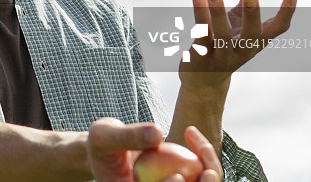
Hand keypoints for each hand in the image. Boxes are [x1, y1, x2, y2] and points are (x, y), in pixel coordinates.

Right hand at [87, 120, 222, 181]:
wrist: (107, 149)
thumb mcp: (104, 136)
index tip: (177, 177)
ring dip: (208, 166)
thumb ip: (129, 136)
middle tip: (211, 171)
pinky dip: (201, 155)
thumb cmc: (100, 144)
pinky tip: (191, 133)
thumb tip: (158, 133)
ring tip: (195, 138)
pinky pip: (200, 173)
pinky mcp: (182, 180)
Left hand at [179, 0, 296, 87]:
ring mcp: (221, 55)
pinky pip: (199, 32)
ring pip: (220, 34)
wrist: (203, 81)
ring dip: (216, 11)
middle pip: (251, 35)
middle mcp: (243, 50)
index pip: (277, 29)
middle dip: (252, 16)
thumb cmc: (226, 42)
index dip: (287, 13)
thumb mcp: (238, 18)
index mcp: (256, 41)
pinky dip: (198, 11)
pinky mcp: (200, 56)